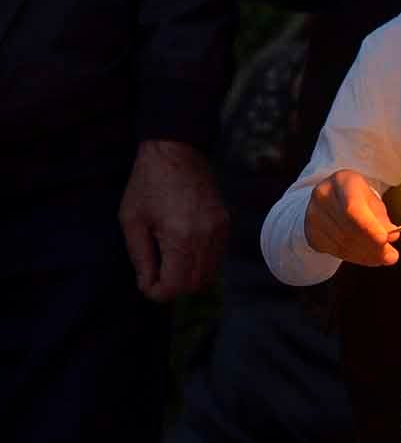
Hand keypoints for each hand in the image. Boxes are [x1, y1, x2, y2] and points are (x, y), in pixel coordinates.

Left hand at [119, 140, 228, 301]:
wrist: (176, 150)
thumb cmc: (148, 183)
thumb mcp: (132, 220)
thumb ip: (140, 257)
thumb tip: (147, 285)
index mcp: (180, 236)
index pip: (175, 285)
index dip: (157, 292)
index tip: (145, 284)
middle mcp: (206, 237)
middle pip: (195, 284)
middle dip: (173, 287)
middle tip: (154, 275)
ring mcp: (220, 230)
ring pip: (209, 274)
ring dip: (188, 276)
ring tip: (167, 261)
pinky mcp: (226, 224)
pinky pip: (216, 257)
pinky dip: (200, 262)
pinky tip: (183, 249)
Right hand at [304, 169, 399, 266]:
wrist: (330, 199)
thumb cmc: (356, 198)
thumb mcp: (373, 201)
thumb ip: (382, 219)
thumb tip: (392, 236)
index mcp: (342, 180)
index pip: (353, 207)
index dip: (369, 226)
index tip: (385, 240)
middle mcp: (323, 196)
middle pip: (348, 228)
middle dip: (372, 245)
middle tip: (391, 256)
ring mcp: (313, 215)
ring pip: (343, 243)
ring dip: (366, 254)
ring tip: (382, 257)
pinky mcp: (311, 233)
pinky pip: (335, 251)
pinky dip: (355, 257)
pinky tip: (367, 256)